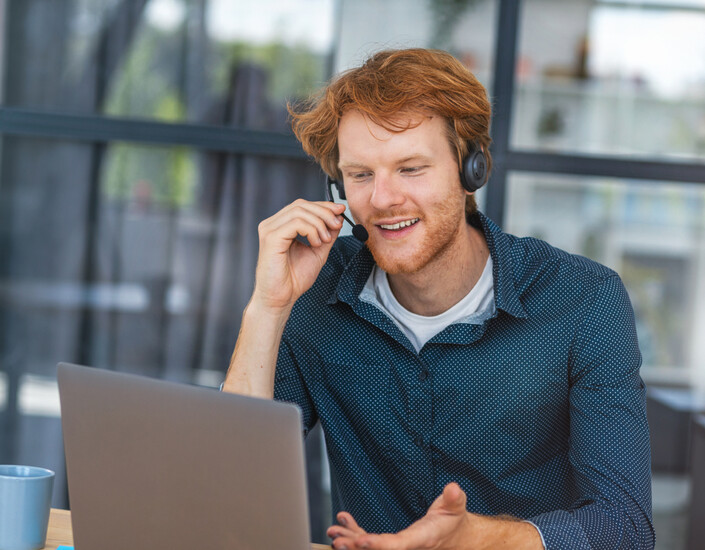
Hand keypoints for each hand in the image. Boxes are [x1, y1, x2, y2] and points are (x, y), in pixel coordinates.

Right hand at [251, 199, 345, 312]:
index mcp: (281, 226)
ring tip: (325, 240)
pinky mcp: (271, 238)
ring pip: (299, 211)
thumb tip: (337, 219)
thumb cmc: (293, 280)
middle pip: (301, 205)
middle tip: (336, 224)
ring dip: (319, 223)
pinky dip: (311, 230)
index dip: (322, 206)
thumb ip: (326, 234)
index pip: (302, 206)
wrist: (281, 298)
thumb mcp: (317, 252)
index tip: (339, 211)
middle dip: (324, 212)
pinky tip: (316, 243)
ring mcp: (270, 230)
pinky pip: (295, 223)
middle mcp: (273, 225)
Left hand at [326, 483, 542, 549]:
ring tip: (333, 532)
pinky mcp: (393, 542)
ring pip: (371, 548)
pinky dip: (356, 532)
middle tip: (337, 539)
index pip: (398, 545)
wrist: (455, 535)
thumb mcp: (456, 506)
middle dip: (356, 546)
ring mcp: (399, 546)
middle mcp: (408, 547)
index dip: (379, 545)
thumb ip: (454, 498)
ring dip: (350, 539)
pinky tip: (344, 521)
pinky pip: (372, 540)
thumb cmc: (454, 521)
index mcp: (422, 539)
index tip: (362, 542)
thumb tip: (452, 488)